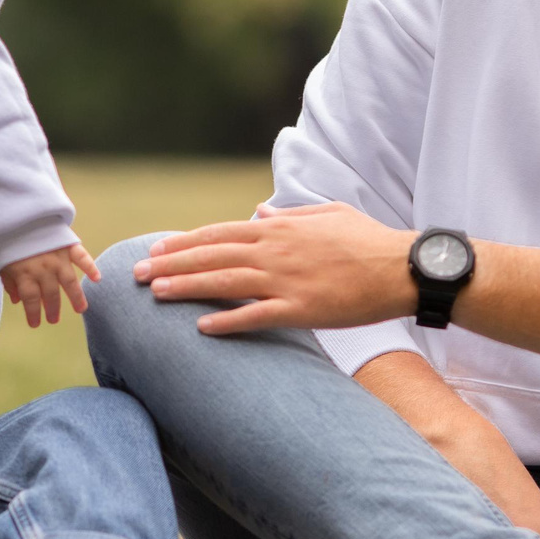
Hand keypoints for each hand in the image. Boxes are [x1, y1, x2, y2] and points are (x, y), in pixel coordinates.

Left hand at [0, 242, 100, 328]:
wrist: (19, 216)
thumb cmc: (10, 242)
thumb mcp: (3, 264)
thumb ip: (10, 283)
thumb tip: (17, 301)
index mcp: (25, 274)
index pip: (30, 300)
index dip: (33, 314)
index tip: (35, 324)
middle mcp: (43, 269)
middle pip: (50, 294)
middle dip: (52, 309)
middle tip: (54, 320)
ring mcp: (58, 258)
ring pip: (69, 282)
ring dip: (76, 297)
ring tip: (81, 309)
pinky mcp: (68, 246)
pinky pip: (82, 258)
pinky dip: (91, 267)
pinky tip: (97, 278)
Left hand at [132, 202, 414, 334]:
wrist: (402, 268)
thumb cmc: (368, 240)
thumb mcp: (326, 214)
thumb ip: (288, 213)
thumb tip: (258, 210)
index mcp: (280, 227)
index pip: (220, 233)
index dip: (184, 243)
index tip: (156, 250)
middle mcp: (276, 250)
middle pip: (212, 256)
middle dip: (170, 265)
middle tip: (137, 275)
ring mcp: (287, 280)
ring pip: (225, 283)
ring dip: (187, 288)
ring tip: (155, 295)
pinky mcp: (302, 309)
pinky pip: (256, 316)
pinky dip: (227, 321)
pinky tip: (201, 328)